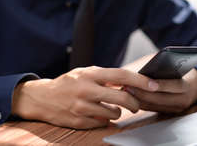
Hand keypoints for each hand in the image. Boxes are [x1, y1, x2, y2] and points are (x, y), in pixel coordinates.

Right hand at [11, 66, 158, 128]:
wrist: (42, 98)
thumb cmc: (69, 82)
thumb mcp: (86, 72)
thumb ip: (107, 77)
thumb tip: (131, 84)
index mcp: (91, 74)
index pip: (122, 76)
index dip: (140, 81)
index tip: (154, 85)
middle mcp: (86, 90)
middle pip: (122, 99)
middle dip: (134, 103)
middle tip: (136, 104)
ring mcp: (82, 107)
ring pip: (113, 114)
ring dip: (117, 112)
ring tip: (109, 106)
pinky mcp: (78, 121)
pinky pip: (101, 123)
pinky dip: (103, 119)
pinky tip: (96, 113)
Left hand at [124, 69, 196, 112]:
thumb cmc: (183, 70)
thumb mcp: (175, 64)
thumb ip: (161, 66)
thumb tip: (141, 68)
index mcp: (187, 85)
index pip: (172, 85)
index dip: (158, 83)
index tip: (142, 79)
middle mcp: (183, 99)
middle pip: (159, 98)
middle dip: (141, 92)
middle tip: (126, 85)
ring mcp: (176, 108)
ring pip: (154, 106)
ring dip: (138, 98)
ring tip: (125, 90)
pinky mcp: (170, 113)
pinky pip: (153, 109)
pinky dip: (141, 103)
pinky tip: (131, 96)